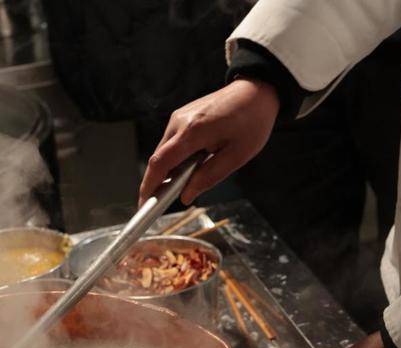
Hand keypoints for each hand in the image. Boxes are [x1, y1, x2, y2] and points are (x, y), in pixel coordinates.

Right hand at [138, 79, 279, 205]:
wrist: (256, 91)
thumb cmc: (251, 121)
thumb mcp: (237, 156)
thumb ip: (209, 177)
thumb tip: (186, 196)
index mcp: (194, 131)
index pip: (161, 163)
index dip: (149, 186)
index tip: (144, 204)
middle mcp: (180, 121)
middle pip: (158, 158)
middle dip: (156, 182)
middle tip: (160, 203)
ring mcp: (179, 117)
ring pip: (164, 151)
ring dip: (168, 170)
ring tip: (179, 186)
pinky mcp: (182, 116)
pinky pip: (172, 142)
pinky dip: (175, 158)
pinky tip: (187, 168)